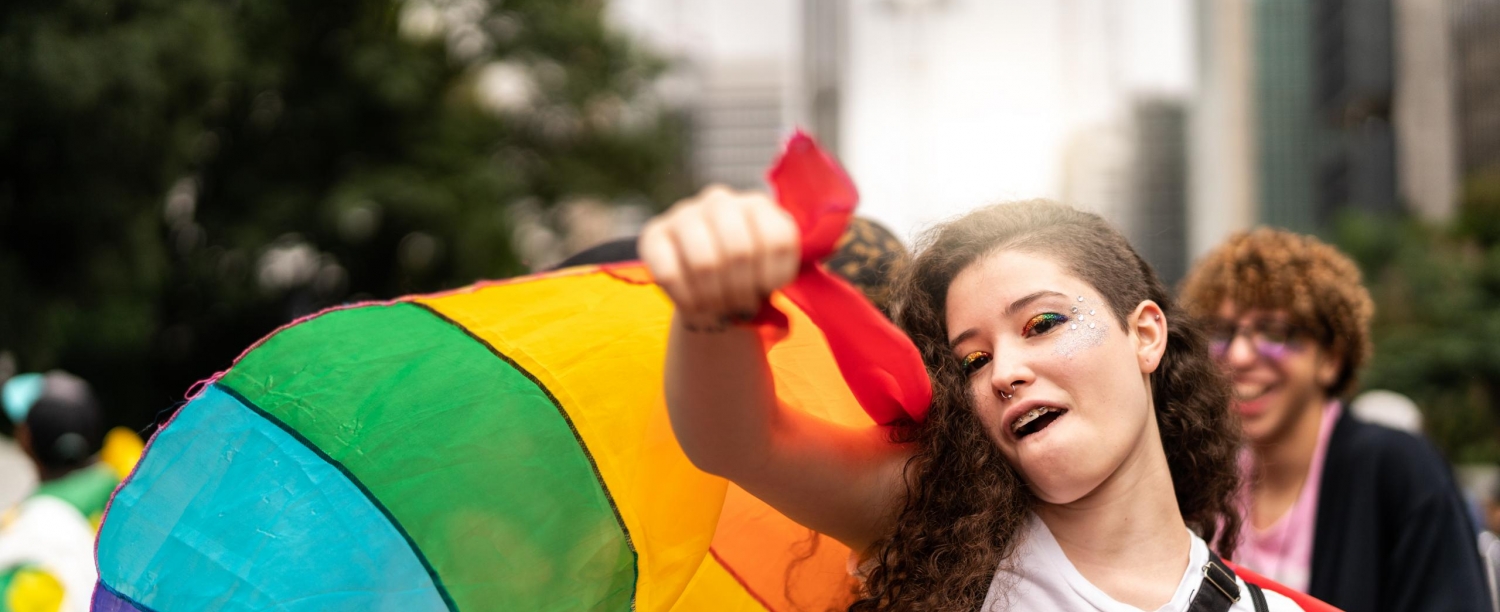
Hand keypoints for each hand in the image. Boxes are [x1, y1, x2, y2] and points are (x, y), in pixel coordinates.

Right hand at [639, 185, 800, 330]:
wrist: (709, 283)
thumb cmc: (749, 279)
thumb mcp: (775, 273)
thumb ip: (784, 279)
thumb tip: (780, 325)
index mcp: (759, 206)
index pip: (778, 237)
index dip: (775, 275)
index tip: (770, 292)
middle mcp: (721, 200)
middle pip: (740, 251)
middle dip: (742, 292)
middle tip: (741, 307)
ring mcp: (684, 214)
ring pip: (705, 262)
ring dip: (715, 299)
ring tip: (719, 311)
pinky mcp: (654, 234)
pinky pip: (670, 273)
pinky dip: (687, 300)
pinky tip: (695, 307)